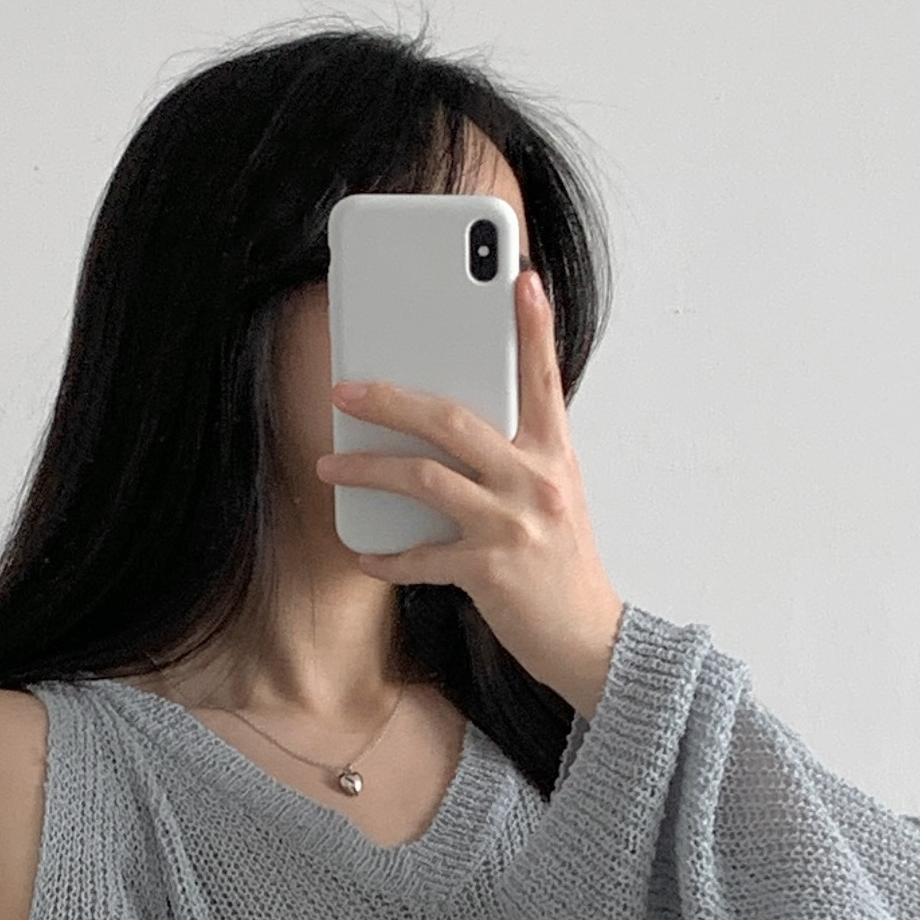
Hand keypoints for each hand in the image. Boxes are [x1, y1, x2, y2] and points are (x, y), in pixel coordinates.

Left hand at [315, 267, 624, 719]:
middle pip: (451, 420)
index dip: (533, 328)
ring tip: (329, 468)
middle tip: (345, 392)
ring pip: (423, 479)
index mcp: (555, 455)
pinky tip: (364, 552)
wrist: (590, 639)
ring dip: (366, 470)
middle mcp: (535, 481)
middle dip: (389, 401)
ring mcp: (512, 525)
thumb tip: (456, 429)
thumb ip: (519, 457)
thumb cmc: (564, 566)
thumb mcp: (557, 497)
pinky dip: (386, 556)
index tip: (520, 280)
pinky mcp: (489, 571)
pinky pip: (420, 556)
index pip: (544, 379)